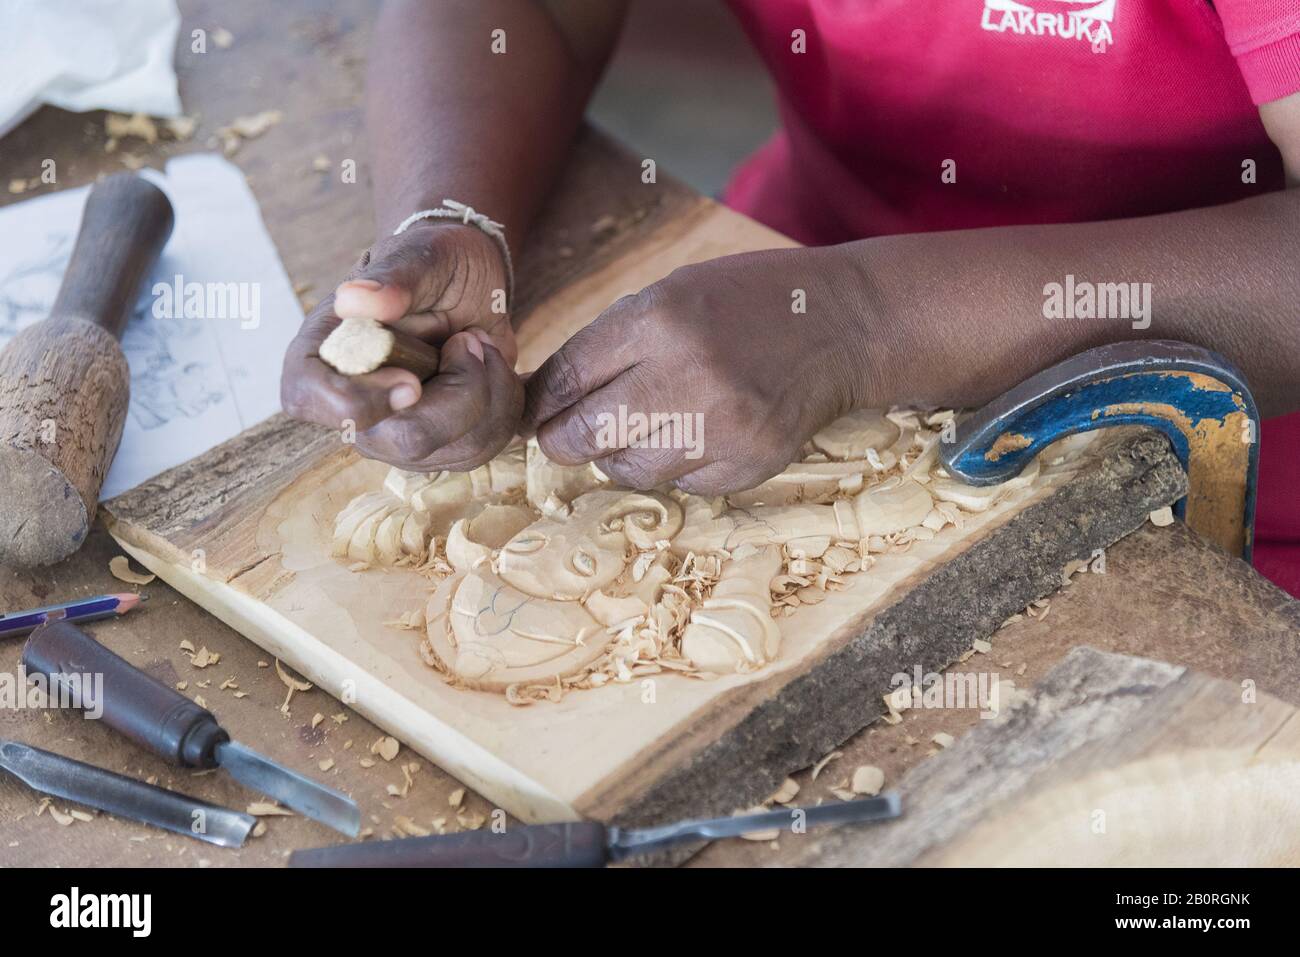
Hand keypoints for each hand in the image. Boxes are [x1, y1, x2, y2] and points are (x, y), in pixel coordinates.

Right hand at [281, 221, 522, 470]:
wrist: (468, 283)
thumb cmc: (433, 263)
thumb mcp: (420, 257)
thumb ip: (391, 278)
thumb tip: (352, 300)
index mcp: (322, 353)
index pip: (307, 400)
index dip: (361, 401)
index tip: (411, 379)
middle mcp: (353, 405)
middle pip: (404, 441)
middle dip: (460, 391)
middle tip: (468, 339)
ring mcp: (398, 432)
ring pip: (457, 449)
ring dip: (491, 389)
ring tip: (479, 342)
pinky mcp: (442, 445)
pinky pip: (485, 447)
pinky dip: (507, 403)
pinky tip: (492, 366)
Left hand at [522, 246, 881, 494]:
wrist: (841, 325)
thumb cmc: (746, 302)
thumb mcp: (672, 292)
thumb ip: (609, 341)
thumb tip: (543, 395)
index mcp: (659, 319)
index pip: (567, 379)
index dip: (541, 403)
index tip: (536, 412)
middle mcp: (686, 375)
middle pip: (585, 435)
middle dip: (564, 439)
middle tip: (567, 435)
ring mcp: (721, 427)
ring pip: (628, 470)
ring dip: (621, 455)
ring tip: (642, 428)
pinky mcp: (748, 464)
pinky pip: (680, 485)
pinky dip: (675, 466)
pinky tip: (695, 433)